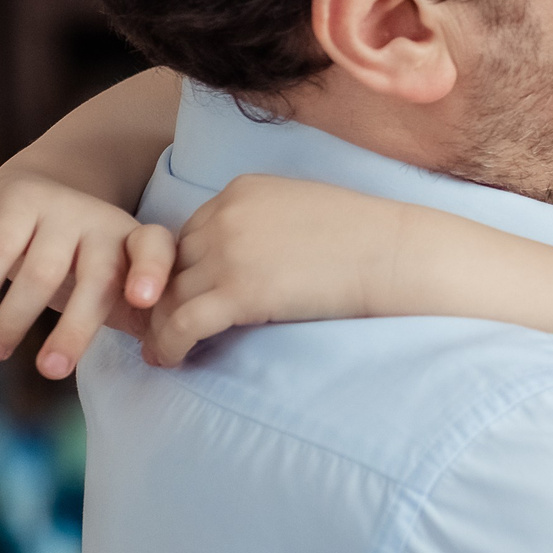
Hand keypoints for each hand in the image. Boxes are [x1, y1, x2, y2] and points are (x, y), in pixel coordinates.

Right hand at [0, 174, 174, 377]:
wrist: (35, 194)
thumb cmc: (82, 259)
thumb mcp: (114, 283)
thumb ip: (141, 318)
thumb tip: (164, 358)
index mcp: (134, 244)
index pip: (155, 248)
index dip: (153, 270)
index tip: (143, 300)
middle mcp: (104, 222)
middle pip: (97, 278)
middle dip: (76, 328)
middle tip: (52, 372)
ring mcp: (63, 209)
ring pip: (42, 271)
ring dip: (15, 318)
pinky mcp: (20, 201)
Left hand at [142, 174, 415, 365]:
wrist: (395, 253)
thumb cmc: (366, 236)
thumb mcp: (303, 208)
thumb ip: (266, 222)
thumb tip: (252, 257)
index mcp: (240, 192)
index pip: (190, 235)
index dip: (183, 269)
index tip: (182, 295)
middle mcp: (225, 216)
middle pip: (172, 265)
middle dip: (163, 297)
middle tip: (158, 329)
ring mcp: (229, 253)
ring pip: (169, 296)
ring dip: (160, 327)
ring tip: (160, 351)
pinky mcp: (239, 292)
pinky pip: (183, 323)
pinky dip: (169, 345)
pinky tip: (172, 360)